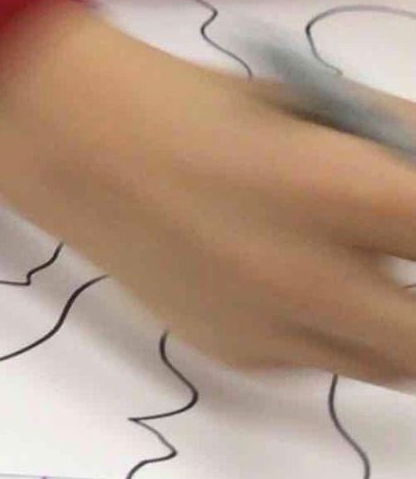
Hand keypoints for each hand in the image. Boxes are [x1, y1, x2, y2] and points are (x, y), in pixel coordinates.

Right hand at [0, 0, 415, 383]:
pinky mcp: (235, 354)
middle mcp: (310, 280)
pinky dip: (327, 331)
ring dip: (393, 329)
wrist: (93, 160)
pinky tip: (292, 285)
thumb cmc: (213, 118)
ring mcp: (271, 328)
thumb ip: (406, 150)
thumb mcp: (331, 115)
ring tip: (367, 280)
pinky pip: (315, 360)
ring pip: (385, 363)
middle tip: (411, 277)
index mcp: (347, 195)